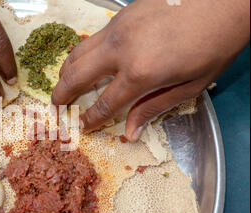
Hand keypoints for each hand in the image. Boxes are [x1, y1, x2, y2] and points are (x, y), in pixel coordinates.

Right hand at [53, 0, 249, 140]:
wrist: (226, 0)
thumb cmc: (215, 44)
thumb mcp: (190, 85)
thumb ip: (154, 107)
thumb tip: (129, 130)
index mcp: (140, 73)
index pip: (104, 103)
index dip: (90, 119)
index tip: (83, 127)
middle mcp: (121, 49)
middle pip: (77, 76)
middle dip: (62, 94)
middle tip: (56, 106)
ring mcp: (118, 28)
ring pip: (78, 52)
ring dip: (66, 71)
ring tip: (63, 84)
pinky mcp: (122, 14)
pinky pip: (93, 37)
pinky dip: (82, 53)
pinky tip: (85, 60)